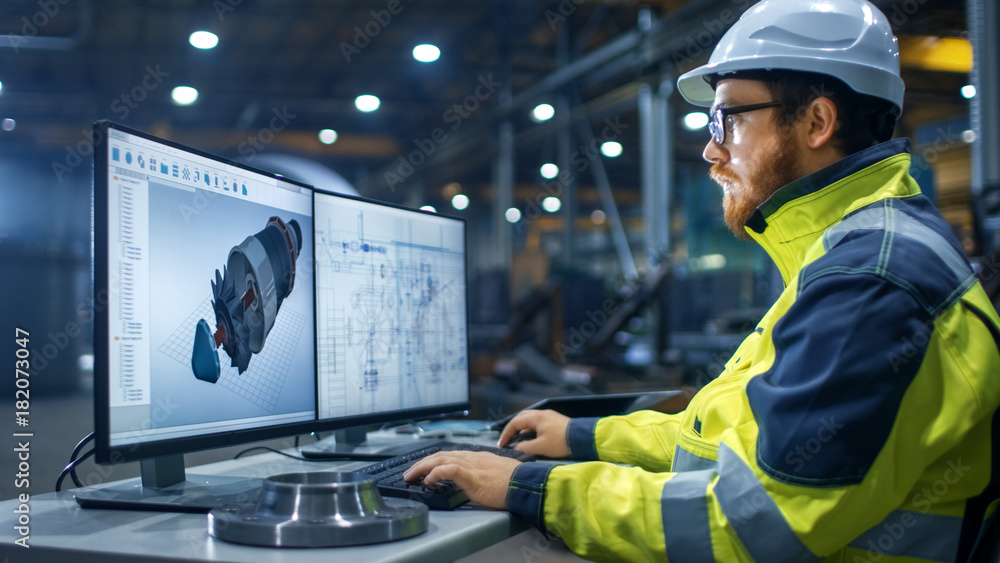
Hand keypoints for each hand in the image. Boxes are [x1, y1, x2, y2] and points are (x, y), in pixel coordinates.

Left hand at [402, 451, 520, 508]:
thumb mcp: (496, 475)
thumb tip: (476, 482)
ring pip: (440, 459)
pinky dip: (435, 473)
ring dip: (422, 467)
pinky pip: (448, 470)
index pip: (450, 454)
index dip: (434, 460)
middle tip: (410, 472)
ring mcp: (472, 465)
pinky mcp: (472, 475)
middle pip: (440, 454)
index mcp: (478, 457)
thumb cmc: (516, 483)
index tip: (423, 467)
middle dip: (422, 463)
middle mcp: (472, 457)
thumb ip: (483, 475)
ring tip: (411, 476)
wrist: (527, 484)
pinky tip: (427, 481)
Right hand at [498, 409, 570, 457]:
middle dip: (512, 428)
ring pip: (530, 420)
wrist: (583, 439)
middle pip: (521, 418)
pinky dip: (530, 430)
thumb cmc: (562, 442)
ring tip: (517, 440)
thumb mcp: (541, 447)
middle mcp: (542, 414)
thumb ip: (525, 447)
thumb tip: (516, 447)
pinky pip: (538, 423)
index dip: (506, 434)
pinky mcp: (555, 421)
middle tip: (507, 439)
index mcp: (536, 417)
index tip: (501, 444)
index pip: (515, 423)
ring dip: (522, 429)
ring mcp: (549, 416)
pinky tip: (531, 439)